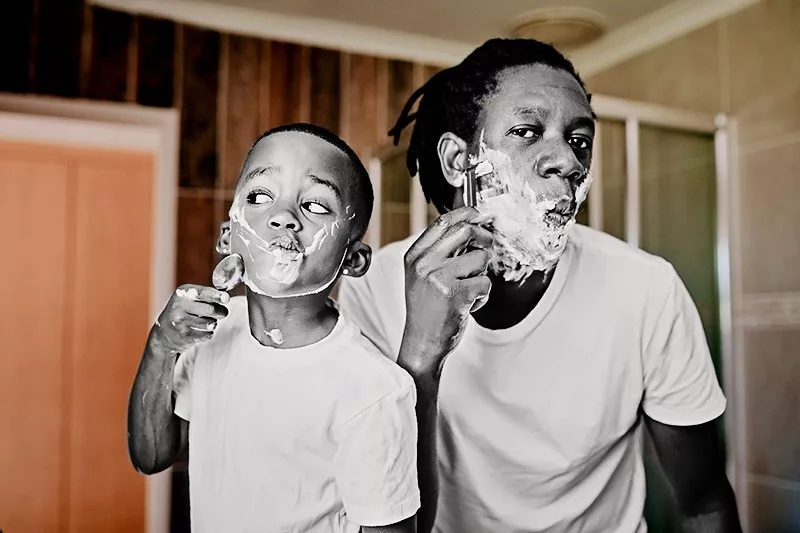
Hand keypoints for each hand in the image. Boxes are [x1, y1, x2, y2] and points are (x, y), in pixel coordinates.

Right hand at [151, 285, 229, 355]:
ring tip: (204, 322)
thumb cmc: (184, 312)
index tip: (226, 298)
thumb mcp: (190, 298)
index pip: (202, 293)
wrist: (164, 333)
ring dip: (212, 324)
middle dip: (221, 312)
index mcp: (182, 293)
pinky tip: (201, 332)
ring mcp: (178, 322)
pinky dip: (208, 334)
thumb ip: (208, 295)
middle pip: (211, 309)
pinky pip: (207, 335)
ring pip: (210, 323)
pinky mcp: (182, 336)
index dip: (216, 295)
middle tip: (222, 313)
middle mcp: (178, 306)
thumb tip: (226, 296)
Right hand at [401, 207, 492, 386]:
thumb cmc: (427, 310)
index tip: (483, 216)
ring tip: (470, 289)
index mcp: (415, 256)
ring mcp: (438, 278)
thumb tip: (472, 226)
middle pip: (466, 231)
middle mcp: (424, 264)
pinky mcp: (455, 295)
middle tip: (488, 248)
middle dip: (485, 238)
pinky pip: (485, 283)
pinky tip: (470, 304)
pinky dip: (484, 295)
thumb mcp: (424, 275)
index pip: (444, 221)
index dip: (468, 214)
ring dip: (483, 274)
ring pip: (481, 258)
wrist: (422, 343)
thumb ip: (442, 252)